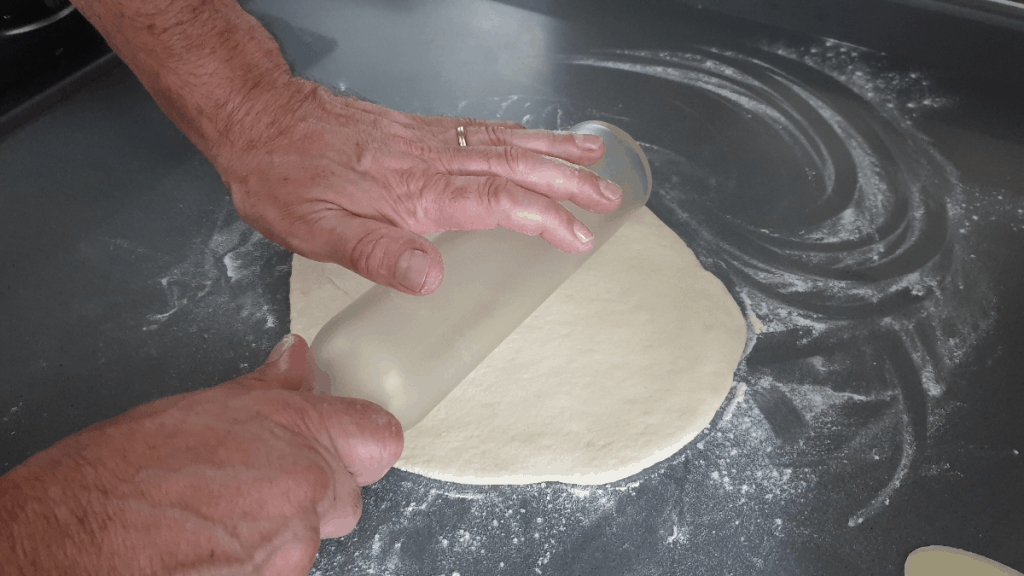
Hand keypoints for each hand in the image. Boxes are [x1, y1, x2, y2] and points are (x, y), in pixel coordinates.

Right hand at [0, 335, 401, 575]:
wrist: (72, 542)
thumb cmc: (121, 473)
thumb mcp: (202, 407)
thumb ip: (269, 388)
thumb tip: (296, 362)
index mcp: (299, 434)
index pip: (380, 437)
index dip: (361, 438)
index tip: (343, 436)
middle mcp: (307, 491)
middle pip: (350, 494)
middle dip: (318, 487)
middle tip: (265, 478)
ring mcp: (292, 548)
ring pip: (314, 535)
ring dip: (283, 526)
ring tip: (223, 512)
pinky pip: (284, 567)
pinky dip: (258, 557)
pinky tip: (213, 542)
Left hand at [217, 78, 622, 294]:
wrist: (259, 119)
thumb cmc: (284, 179)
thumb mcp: (314, 231)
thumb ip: (375, 253)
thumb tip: (431, 278)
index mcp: (413, 191)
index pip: (496, 201)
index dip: (543, 218)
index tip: (579, 237)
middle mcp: (429, 159)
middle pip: (514, 164)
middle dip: (568, 181)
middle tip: (611, 194)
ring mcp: (426, 139)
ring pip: (503, 140)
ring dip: (552, 150)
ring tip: (594, 156)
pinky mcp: (417, 130)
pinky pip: (481, 129)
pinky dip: (518, 133)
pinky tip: (532, 140)